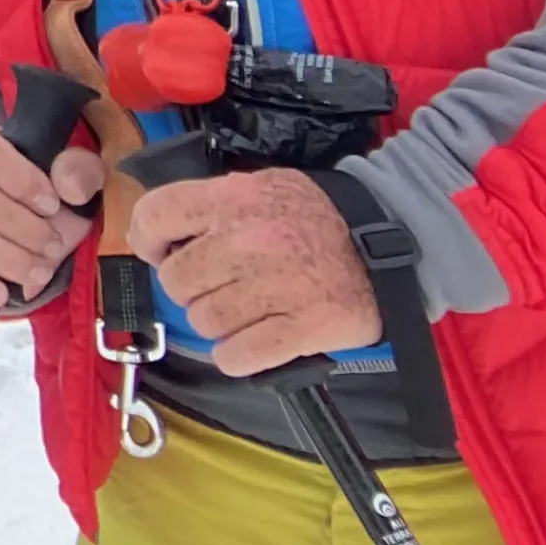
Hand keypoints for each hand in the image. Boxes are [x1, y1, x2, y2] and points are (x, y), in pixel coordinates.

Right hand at [0, 116, 102, 311]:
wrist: (13, 216)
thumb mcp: (66, 171)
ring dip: (4, 257)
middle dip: (20, 228)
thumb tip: (70, 188)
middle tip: (52, 246)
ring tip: (38, 271)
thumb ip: (78, 169)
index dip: (20, 180)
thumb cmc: (39, 189)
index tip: (52, 205)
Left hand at [130, 168, 380, 374]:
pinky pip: (237, 356)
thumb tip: (160, 236)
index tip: (162, 250)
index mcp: (235, 199)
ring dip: (219, 321)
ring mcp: (279, 287)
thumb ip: (211, 205)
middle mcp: (251, 241)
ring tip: (249, 306)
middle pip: (176, 280)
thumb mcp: (261, 187)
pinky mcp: (305, 328)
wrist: (396, 240)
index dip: (148, 239)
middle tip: (221, 282)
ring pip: (204, 321)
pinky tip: (257, 336)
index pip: (156, 215)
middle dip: (191, 286)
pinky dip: (239, 354)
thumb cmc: (317, 217)